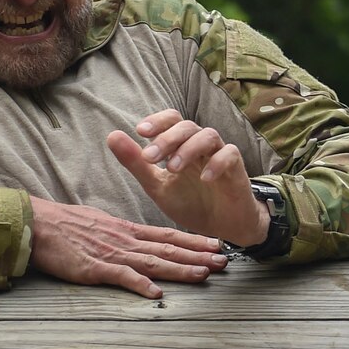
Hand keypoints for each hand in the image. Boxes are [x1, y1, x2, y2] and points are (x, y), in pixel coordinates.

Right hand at [27, 195, 227, 299]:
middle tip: (224, 262)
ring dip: (180, 269)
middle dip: (198, 256)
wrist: (37, 224)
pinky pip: (120, 277)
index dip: (193, 241)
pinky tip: (156, 293)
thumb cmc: (64, 225)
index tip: (215, 245)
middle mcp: (125, 241)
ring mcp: (111, 254)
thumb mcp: (98, 223)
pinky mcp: (94, 268)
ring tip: (204, 274)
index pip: (167, 235)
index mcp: (126, 231)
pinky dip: (139, 284)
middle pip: (168, 248)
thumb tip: (134, 242)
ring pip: (153, 262)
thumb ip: (119, 234)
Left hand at [108, 110, 270, 246]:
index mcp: (182, 146)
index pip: (172, 120)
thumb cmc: (191, 204)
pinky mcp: (237, 169)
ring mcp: (220, 155)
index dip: (158, 121)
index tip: (140, 132)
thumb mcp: (157, 186)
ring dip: (188, 149)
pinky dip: (216, 163)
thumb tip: (112, 136)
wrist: (221, 228)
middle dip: (167, 139)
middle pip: (187, 126)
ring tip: (173, 168)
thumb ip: (137, 164)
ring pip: (208, 135)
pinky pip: (230, 154)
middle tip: (150, 157)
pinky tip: (204, 178)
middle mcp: (201, 145)